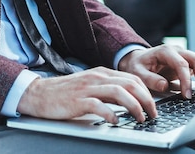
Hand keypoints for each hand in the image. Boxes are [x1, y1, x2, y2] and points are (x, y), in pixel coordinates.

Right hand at [16, 66, 156, 123]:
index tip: (154, 106)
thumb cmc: (67, 93)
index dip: (147, 92)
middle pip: (130, 84)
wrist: (40, 94)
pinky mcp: (78, 100)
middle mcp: (97, 77)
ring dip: (134, 106)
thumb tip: (130, 102)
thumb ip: (108, 90)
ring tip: (141, 118)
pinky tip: (116, 122)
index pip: (132, 78)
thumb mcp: (91, 86)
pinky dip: (110, 114)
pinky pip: (99, 105)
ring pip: (119, 92)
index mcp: (102, 73)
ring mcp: (88, 88)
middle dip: (146, 100)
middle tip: (153, 114)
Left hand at [118, 45, 194, 100]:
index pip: (181, 64)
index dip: (186, 80)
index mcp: (165, 51)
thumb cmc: (138, 66)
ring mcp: (185, 54)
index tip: (187, 96)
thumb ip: (150, 79)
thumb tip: (165, 86)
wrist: (139, 60)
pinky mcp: (189, 61)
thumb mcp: (138, 73)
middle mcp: (178, 50)